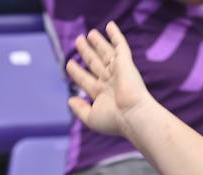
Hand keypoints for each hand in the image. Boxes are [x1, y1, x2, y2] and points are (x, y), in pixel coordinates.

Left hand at [65, 23, 155, 137]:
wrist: (133, 114)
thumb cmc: (114, 120)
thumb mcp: (91, 118)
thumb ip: (79, 109)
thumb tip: (70, 99)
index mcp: (101, 94)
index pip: (86, 79)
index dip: (77, 71)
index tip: (69, 64)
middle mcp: (109, 81)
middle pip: (94, 62)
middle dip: (86, 52)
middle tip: (78, 40)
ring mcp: (118, 71)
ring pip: (105, 52)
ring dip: (98, 42)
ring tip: (88, 34)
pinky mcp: (125, 62)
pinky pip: (120, 45)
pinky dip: (115, 35)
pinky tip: (109, 25)